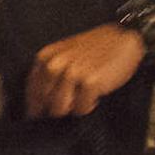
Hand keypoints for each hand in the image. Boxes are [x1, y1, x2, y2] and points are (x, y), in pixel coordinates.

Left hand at [25, 24, 145, 117]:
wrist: (123, 39)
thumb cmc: (94, 49)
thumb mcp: (64, 54)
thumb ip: (48, 74)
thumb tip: (36, 106)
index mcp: (45, 57)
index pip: (31, 92)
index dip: (35, 107)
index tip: (41, 115)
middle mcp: (55, 64)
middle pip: (44, 104)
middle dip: (56, 108)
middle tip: (71, 100)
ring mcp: (72, 73)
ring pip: (59, 109)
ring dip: (72, 107)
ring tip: (83, 95)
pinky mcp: (90, 82)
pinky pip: (81, 109)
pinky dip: (89, 106)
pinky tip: (95, 94)